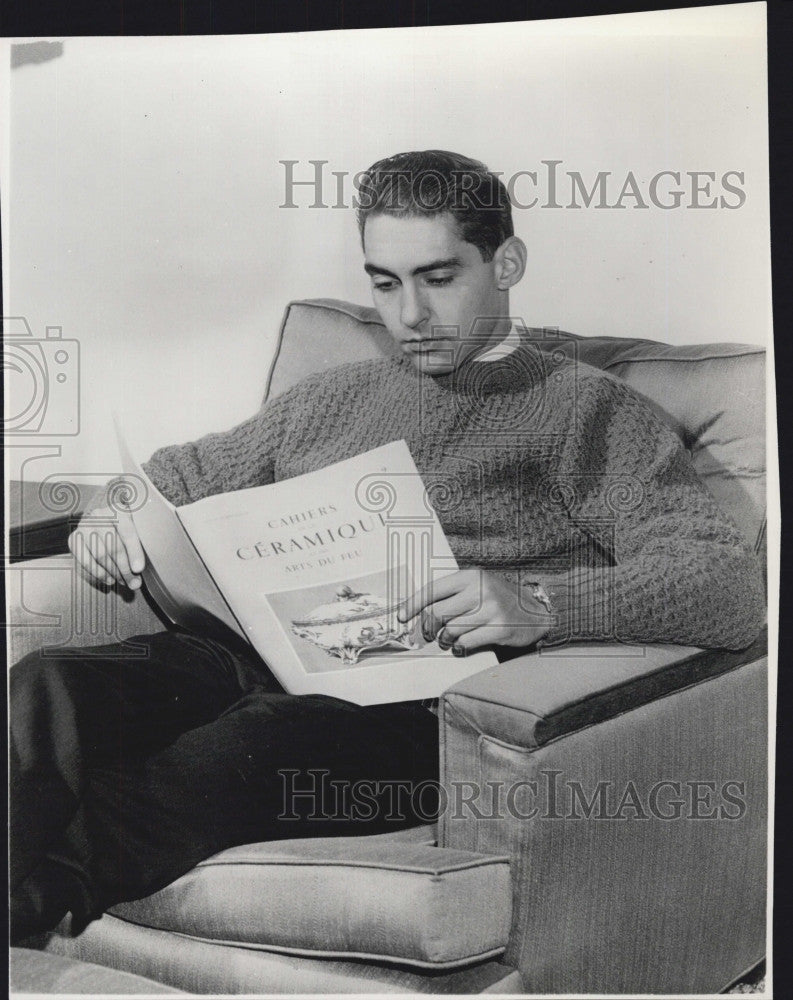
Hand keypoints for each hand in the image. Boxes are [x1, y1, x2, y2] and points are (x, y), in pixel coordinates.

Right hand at [67, 506, 145, 590]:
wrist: (102, 517)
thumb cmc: (124, 526)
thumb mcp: (135, 525)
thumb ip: (140, 542)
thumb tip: (139, 570)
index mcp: (119, 510)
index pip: (127, 532)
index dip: (134, 552)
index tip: (139, 569)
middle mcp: (99, 515)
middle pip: (113, 547)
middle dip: (125, 569)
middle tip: (134, 582)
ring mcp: (84, 526)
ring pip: (100, 556)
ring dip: (113, 573)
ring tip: (124, 581)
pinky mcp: (74, 538)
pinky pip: (86, 561)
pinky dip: (98, 573)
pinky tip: (109, 579)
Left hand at [397, 569, 552, 654]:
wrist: (536, 610)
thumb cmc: (498, 599)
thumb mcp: (478, 586)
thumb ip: (453, 594)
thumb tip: (420, 611)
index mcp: (470, 576)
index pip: (433, 589)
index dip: (413, 604)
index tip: (402, 616)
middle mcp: (480, 589)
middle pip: (438, 613)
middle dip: (429, 627)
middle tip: (429, 634)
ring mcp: (491, 609)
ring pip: (451, 630)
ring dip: (446, 639)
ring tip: (449, 640)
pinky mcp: (500, 628)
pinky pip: (466, 643)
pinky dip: (459, 648)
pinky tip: (462, 647)